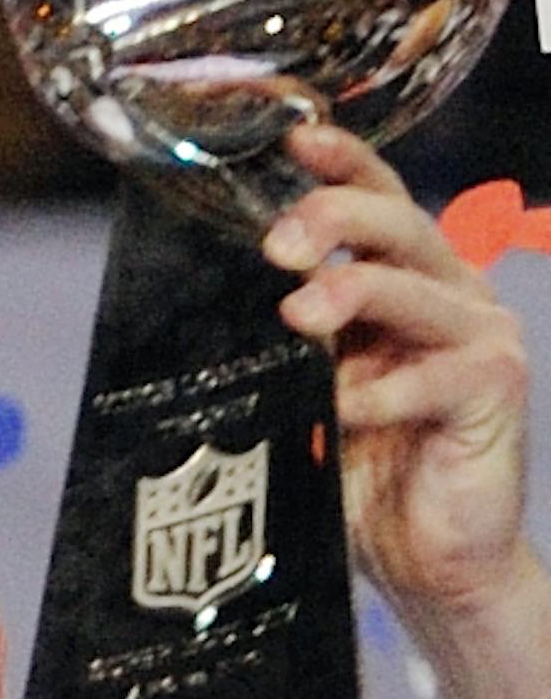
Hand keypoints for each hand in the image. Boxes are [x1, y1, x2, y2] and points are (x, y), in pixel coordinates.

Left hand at [261, 122, 531, 623]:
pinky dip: (387, 391)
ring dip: (354, 292)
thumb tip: (202, 309)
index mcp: (402, 284)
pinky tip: (348, 407)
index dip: (342, 163)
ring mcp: (479, 337)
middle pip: (398, 226)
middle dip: (336, 218)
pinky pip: (439, 376)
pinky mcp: (496, 389)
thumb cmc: (364, 474)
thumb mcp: (310, 398)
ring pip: (415, 290)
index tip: (294, 139)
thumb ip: (285, 352)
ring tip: (299, 317)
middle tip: (277, 245)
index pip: (376, 202)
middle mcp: (448, 294)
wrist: (429, 559)